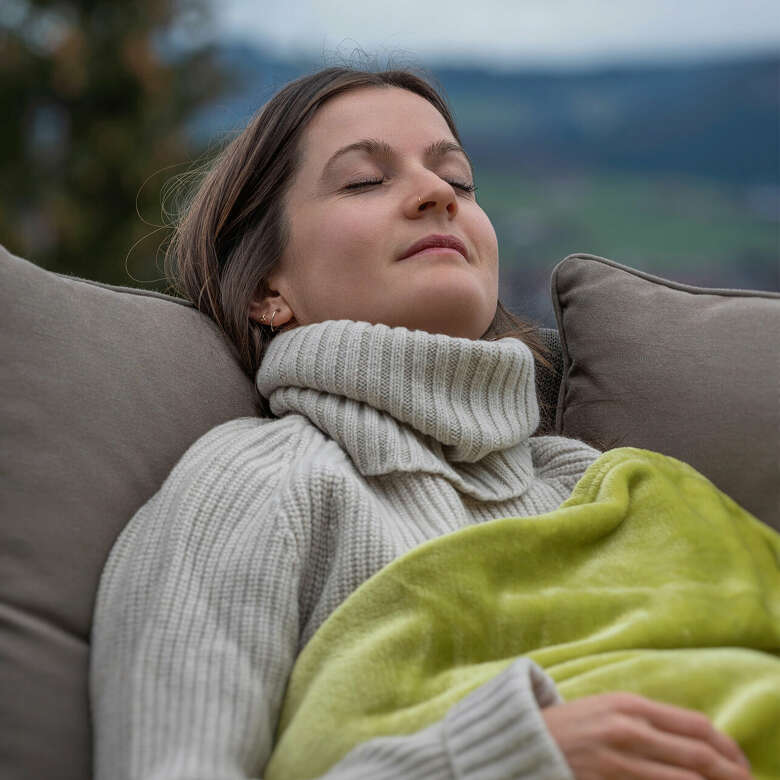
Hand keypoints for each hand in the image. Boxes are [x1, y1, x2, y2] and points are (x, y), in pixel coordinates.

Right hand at [541, 692, 751, 778]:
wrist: (522, 741)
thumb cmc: (570, 727)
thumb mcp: (608, 709)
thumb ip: (648, 722)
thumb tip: (696, 742)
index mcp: (631, 704)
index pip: (698, 725)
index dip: (729, 748)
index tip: (741, 765)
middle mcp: (629, 728)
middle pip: (699, 755)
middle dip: (732, 776)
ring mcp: (619, 758)